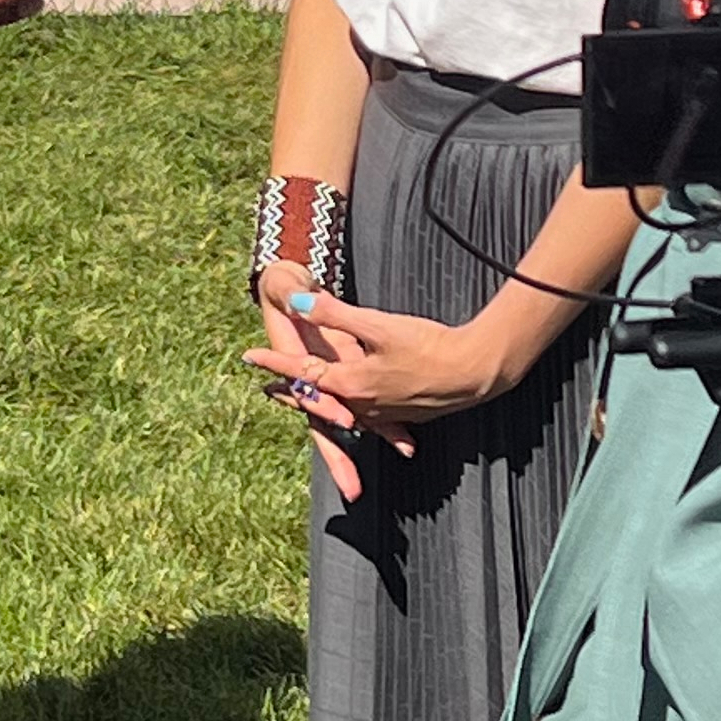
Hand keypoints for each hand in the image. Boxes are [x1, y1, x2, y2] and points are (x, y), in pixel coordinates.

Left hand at [243, 287, 530, 432]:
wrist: (472, 373)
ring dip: (319, 404)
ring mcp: (381, 415)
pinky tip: (357, 414)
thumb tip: (297, 302)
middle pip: (315, 399)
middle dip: (290, 393)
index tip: (248, 357)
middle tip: (267, 388)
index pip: (299, 372)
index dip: (273, 362)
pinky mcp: (400, 416)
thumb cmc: (427, 345)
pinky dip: (352, 413)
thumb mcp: (377, 325)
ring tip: (304, 397)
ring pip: (340, 410)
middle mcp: (360, 405)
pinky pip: (366, 418)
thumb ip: (336, 314)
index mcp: (349, 382)